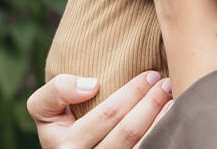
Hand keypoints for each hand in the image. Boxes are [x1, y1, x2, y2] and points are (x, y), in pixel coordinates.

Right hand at [28, 72, 172, 148]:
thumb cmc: (59, 121)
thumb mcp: (43, 106)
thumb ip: (56, 90)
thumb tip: (91, 86)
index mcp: (64, 146)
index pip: (106, 116)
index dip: (131, 93)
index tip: (149, 74)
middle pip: (127, 132)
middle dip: (150, 103)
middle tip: (164, 82)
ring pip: (140, 146)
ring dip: (160, 120)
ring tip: (173, 97)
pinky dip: (160, 135)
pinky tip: (171, 118)